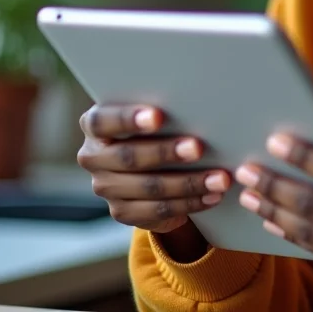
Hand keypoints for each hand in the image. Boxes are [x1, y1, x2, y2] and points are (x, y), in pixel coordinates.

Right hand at [77, 104, 230, 234]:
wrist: (150, 162)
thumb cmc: (158, 125)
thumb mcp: (155, 115)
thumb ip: (163, 108)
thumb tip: (198, 101)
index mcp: (95, 126)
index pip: (102, 122)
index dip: (128, 119)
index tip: (158, 116)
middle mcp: (94, 157)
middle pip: (127, 157)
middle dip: (166, 152)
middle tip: (198, 147)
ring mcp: (106, 187)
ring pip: (148, 188)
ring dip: (188, 183)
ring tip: (219, 178)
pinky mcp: (122, 211)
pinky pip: (158, 210)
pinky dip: (189, 202)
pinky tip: (212, 196)